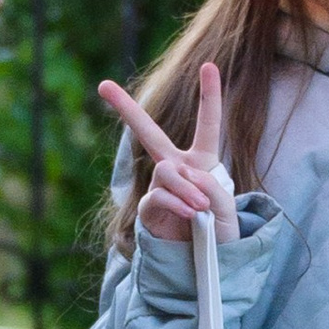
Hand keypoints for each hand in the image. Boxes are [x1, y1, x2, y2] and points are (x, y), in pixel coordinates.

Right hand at [98, 59, 238, 246]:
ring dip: (186, 187)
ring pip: (165, 170)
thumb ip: (209, 187)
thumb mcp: (227, 207)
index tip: (208, 65)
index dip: (209, 95)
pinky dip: (177, 203)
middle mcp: (176, 168)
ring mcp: (159, 187)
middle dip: (125, 109)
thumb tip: (180, 176)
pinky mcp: (148, 208)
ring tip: (200, 209)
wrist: (204, 263)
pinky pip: (158, 195)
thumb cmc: (220, 233)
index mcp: (202, 161)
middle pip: (149, 133)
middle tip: (101, 85)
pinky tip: (190, 215)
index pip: (207, 124)